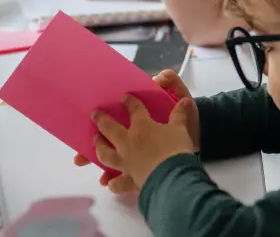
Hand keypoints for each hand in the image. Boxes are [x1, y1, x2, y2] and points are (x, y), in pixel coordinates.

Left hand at [71, 70, 198, 192]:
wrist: (171, 178)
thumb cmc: (175, 149)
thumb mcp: (180, 128)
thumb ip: (180, 114)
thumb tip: (185, 101)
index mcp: (142, 126)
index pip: (134, 109)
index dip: (129, 101)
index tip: (124, 97)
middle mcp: (128, 142)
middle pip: (110, 128)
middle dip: (101, 119)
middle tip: (94, 113)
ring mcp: (125, 162)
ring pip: (106, 153)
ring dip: (99, 146)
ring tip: (95, 141)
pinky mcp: (129, 179)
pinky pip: (117, 182)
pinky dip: (111, 182)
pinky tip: (107, 182)